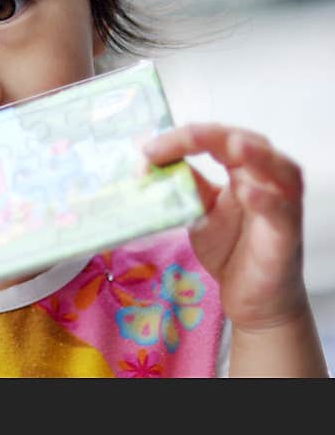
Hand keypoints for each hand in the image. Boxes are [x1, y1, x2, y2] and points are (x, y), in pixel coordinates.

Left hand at [143, 123, 306, 331]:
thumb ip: (184, 184)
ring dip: (257, 156)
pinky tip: (247, 193)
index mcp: (243, 170)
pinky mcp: (286, 235)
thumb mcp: (198, 211)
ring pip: (280, 170)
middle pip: (249, 144)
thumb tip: (149, 160)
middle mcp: (268, 181)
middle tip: (183, 138)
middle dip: (214, 137)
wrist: (252, 298)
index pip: (218, 139)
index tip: (148, 150)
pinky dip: (266, 200)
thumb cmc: (231, 249)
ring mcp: (282, 206)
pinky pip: (281, 212)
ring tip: (233, 146)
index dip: (185, 138)